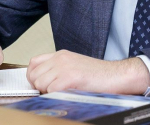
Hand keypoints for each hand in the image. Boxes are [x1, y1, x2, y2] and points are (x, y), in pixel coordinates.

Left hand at [26, 50, 149, 93]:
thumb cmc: (98, 75)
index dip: (33, 76)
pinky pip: (51, 90)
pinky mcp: (70, 77)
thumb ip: (58, 69)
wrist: (116, 75)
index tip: (40, 85)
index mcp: (61, 54)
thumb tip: (41, 82)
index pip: (33, 63)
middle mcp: (60, 58)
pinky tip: (69, 93)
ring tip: (64, 92)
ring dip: (49, 92)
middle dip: (40, 87)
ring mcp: (65, 66)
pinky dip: (57, 96)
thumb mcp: (74, 66)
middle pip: (34, 75)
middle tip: (54, 92)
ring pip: (40, 84)